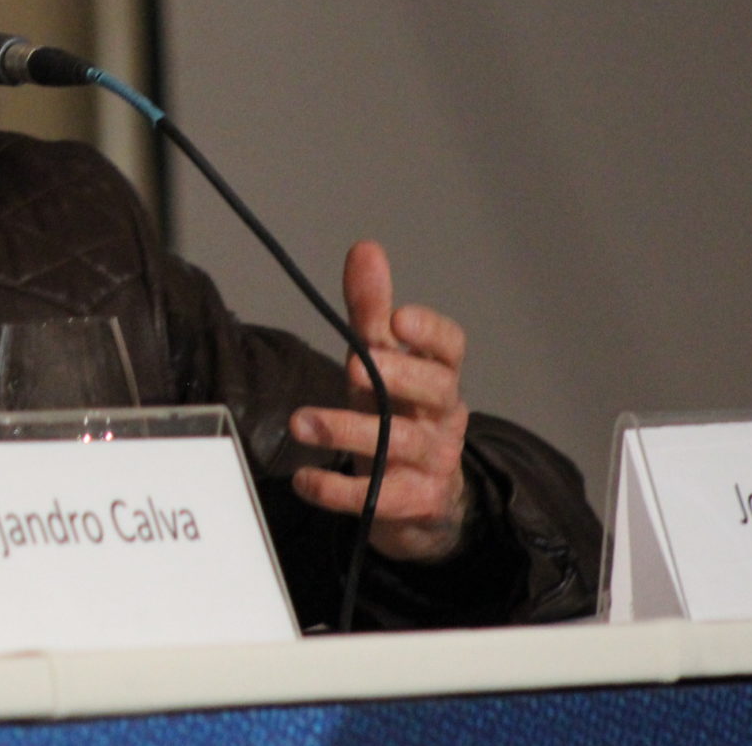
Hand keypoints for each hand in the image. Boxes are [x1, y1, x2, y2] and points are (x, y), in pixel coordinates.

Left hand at [288, 240, 471, 562]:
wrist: (420, 502)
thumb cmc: (398, 417)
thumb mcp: (381, 365)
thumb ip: (371, 311)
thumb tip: (366, 249)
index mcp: (438, 376)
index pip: (451, 347)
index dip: (430, 332)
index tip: (399, 319)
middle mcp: (442, 417)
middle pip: (435, 392)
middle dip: (396, 377)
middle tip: (350, 368)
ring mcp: (434, 463)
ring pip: (402, 445)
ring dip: (348, 431)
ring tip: (300, 422)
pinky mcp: (415, 503)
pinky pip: (381, 498)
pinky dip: (339, 489)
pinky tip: (304, 478)